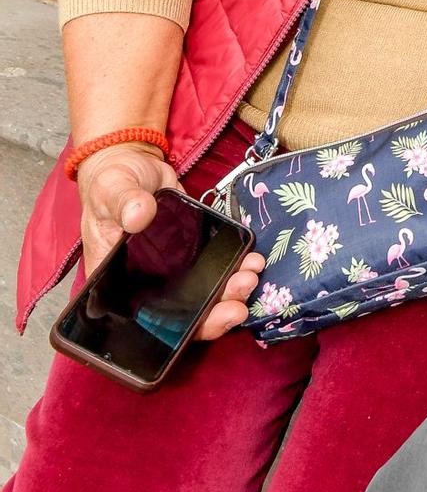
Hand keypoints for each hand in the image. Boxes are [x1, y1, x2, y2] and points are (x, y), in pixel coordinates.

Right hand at [76, 145, 264, 340]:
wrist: (133, 162)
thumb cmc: (110, 182)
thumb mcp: (111, 190)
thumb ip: (124, 202)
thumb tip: (140, 215)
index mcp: (119, 283)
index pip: (147, 321)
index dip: (178, 329)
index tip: (206, 320)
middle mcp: (147, 282)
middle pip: (182, 314)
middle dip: (214, 312)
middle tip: (239, 305)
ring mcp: (173, 267)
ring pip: (203, 292)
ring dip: (229, 290)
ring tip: (250, 275)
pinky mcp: (192, 249)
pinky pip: (215, 265)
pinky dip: (234, 265)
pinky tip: (251, 258)